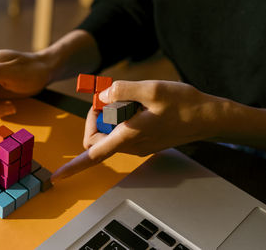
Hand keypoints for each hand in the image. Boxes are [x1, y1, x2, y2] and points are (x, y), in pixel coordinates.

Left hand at [51, 80, 221, 181]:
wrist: (207, 117)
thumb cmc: (184, 105)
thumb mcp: (151, 89)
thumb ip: (122, 89)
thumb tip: (102, 95)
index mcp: (128, 136)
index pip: (93, 156)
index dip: (73, 166)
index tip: (57, 175)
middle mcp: (130, 145)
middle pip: (96, 138)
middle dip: (95, 117)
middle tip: (107, 97)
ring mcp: (137, 145)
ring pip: (109, 134)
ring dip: (109, 116)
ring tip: (128, 99)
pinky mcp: (144, 141)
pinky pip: (122, 132)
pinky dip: (120, 118)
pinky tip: (137, 104)